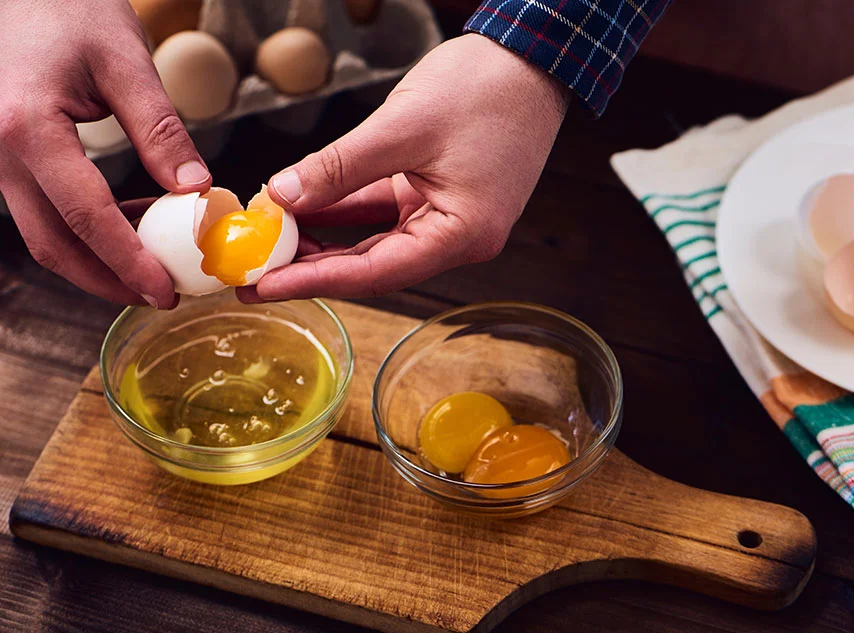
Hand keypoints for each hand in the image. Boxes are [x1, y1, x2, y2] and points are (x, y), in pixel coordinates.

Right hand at [0, 0, 210, 307]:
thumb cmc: (68, 9)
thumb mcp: (125, 63)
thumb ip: (161, 131)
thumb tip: (197, 192)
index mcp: (27, 129)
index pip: (85, 216)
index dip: (128, 261)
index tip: (164, 290)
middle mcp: (0, 153)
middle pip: (52, 243)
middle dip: (107, 280)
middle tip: (159, 296)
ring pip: (45, 233)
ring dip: (97, 261)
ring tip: (154, 267)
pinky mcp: (9, 156)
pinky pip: (45, 209)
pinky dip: (87, 230)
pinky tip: (133, 222)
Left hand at [239, 33, 568, 301]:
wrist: (531, 60)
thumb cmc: (486, 89)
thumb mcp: (403, 127)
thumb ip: (339, 168)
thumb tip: (282, 196)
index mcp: (462, 234)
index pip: (376, 273)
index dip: (315, 280)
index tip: (264, 285)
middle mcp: (457, 238)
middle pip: (373, 266)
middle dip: (312, 267)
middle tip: (255, 274)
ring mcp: (448, 219)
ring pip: (374, 241)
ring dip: (325, 241)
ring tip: (271, 243)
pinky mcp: (438, 197)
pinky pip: (383, 213)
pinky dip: (344, 212)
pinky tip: (302, 211)